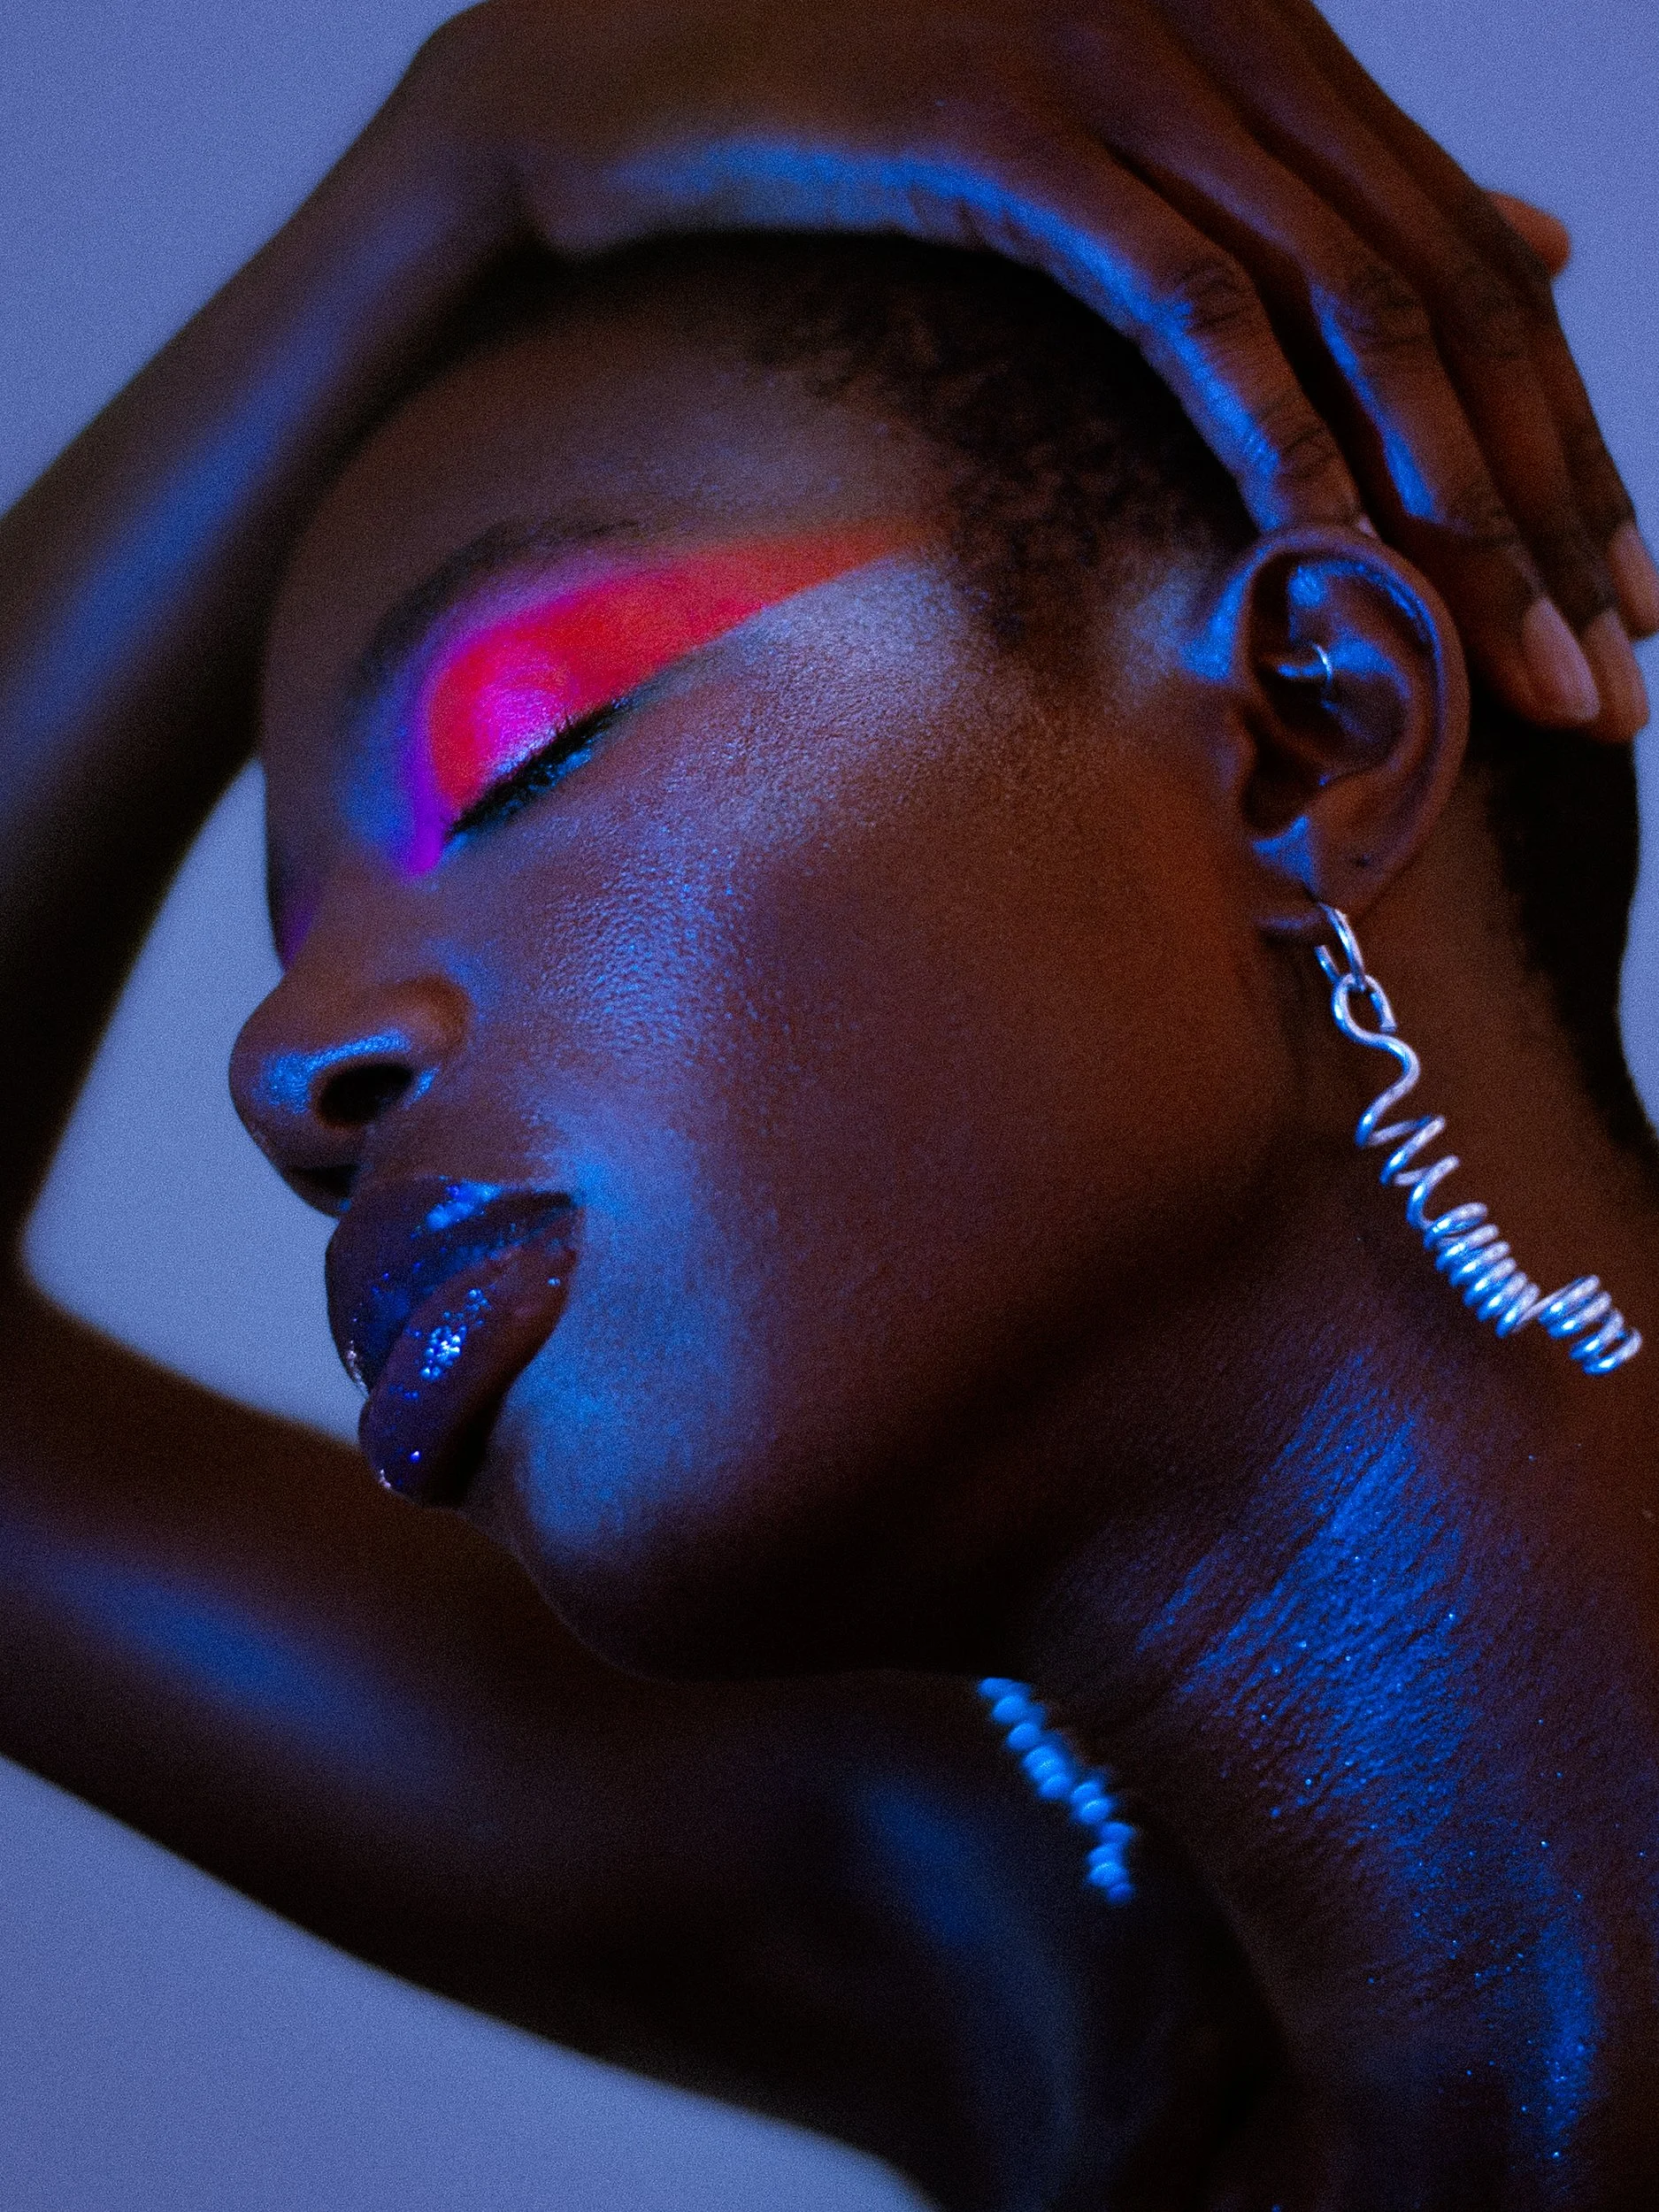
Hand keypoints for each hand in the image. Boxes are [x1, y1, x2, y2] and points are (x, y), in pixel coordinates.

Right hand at [411, 0, 1654, 737]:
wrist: (591, 90)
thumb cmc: (828, 159)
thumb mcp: (1099, 187)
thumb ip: (1299, 216)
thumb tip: (1536, 241)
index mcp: (1261, 30)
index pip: (1466, 260)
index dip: (1561, 442)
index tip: (1614, 603)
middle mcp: (1220, 16)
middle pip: (1447, 290)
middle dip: (1547, 507)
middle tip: (1605, 678)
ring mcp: (1114, 51)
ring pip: (1350, 302)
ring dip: (1452, 506)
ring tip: (1514, 675)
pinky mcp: (1003, 115)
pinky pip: (1186, 299)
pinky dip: (1279, 440)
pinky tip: (1336, 572)